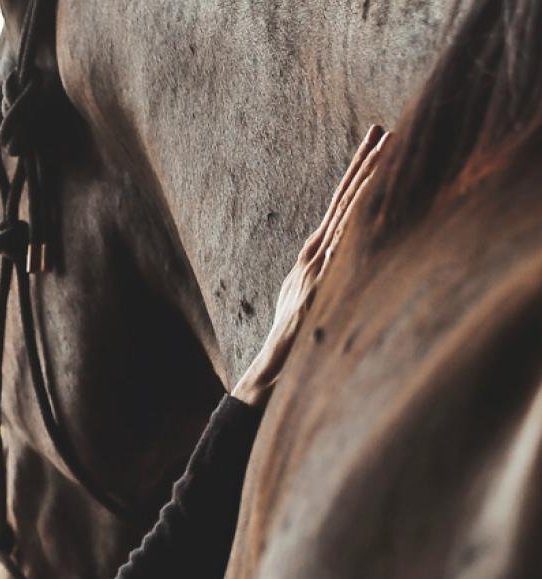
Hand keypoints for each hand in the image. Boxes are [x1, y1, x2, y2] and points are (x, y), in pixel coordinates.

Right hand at [232, 125, 389, 407]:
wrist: (274, 366)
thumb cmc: (294, 340)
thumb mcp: (310, 300)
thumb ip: (327, 278)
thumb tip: (345, 267)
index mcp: (313, 255)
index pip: (340, 205)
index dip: (356, 173)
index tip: (374, 143)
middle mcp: (315, 254)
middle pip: (345, 199)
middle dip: (364, 163)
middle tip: (382, 129)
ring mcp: (319, 265)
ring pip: (349, 212)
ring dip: (368, 178)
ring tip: (388, 147)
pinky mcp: (323, 282)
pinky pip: (347, 242)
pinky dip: (360, 216)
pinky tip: (375, 196)